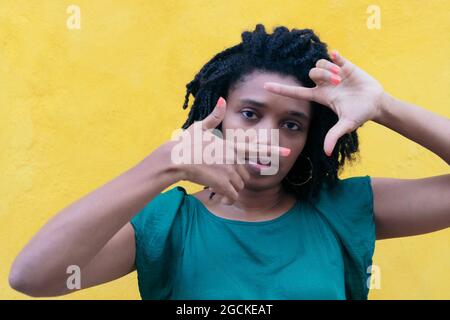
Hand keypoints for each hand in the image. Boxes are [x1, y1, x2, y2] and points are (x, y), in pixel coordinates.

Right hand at [173, 97, 287, 204]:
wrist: (175, 159)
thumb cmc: (186, 143)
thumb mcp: (200, 127)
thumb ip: (214, 117)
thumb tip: (222, 100)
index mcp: (230, 145)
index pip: (256, 147)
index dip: (273, 150)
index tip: (288, 151)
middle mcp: (233, 157)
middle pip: (245, 174)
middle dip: (238, 177)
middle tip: (221, 175)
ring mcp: (228, 171)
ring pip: (240, 185)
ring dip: (231, 188)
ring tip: (216, 181)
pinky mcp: (222, 183)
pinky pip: (233, 195)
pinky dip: (227, 197)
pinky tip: (218, 194)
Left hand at [263, 50, 385, 155]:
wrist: (375, 103)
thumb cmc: (359, 114)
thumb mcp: (346, 125)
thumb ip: (334, 136)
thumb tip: (327, 152)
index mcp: (320, 96)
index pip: (296, 92)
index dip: (281, 89)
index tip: (265, 85)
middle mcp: (323, 84)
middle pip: (311, 73)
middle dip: (322, 75)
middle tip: (337, 83)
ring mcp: (333, 73)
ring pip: (320, 63)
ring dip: (329, 69)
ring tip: (342, 77)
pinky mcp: (344, 65)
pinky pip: (333, 55)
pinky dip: (334, 56)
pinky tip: (337, 57)